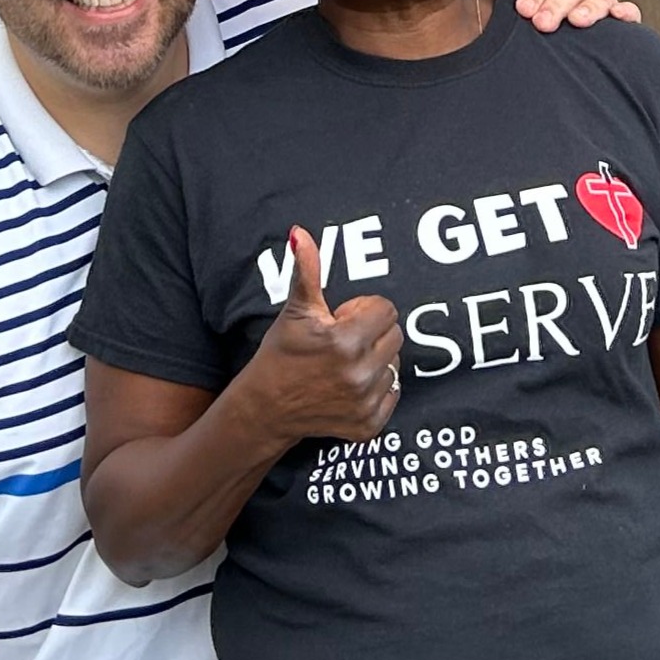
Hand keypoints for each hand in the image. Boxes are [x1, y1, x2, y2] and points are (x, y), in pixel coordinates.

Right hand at [244, 229, 402, 445]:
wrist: (265, 409)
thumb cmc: (280, 355)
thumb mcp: (295, 310)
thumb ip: (306, 269)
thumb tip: (300, 233)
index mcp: (346, 341)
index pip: (386, 310)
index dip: (362, 311)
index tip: (340, 321)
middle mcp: (359, 374)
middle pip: (395, 336)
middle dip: (372, 334)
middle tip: (341, 342)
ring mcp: (365, 403)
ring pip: (394, 365)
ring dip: (375, 361)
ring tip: (344, 365)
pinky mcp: (367, 426)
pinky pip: (393, 394)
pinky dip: (377, 390)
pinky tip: (349, 387)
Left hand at [516, 0, 638, 29]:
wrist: (571, 69)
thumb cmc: (546, 38)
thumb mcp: (526, 19)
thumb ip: (512, 1)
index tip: (524, 10)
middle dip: (557, 3)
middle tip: (544, 23)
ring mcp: (602, 6)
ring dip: (588, 7)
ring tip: (578, 21)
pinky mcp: (622, 27)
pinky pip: (628, 14)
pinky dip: (626, 12)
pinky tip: (620, 18)